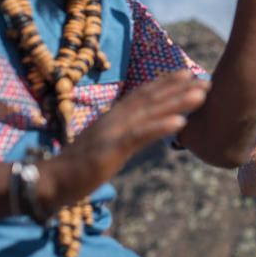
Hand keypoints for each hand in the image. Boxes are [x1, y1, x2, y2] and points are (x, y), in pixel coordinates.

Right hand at [45, 71, 208, 206]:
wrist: (51, 181)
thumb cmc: (77, 167)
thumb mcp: (104, 147)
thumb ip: (120, 137)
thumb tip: (135, 133)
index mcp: (112, 118)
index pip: (142, 96)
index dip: (164, 84)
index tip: (186, 74)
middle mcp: (114, 119)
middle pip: (150, 99)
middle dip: (178, 88)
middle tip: (204, 79)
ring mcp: (112, 132)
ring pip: (150, 112)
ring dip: (177, 102)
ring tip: (200, 95)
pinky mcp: (111, 149)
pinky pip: (139, 135)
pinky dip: (160, 126)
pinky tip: (180, 122)